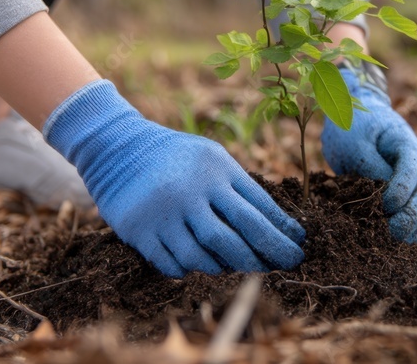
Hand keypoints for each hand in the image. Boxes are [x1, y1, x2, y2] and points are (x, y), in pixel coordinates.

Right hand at [44, 80, 304, 277]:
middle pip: (234, 239)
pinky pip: (172, 264)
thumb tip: (287, 228)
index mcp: (215, 171)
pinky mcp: (139, 230)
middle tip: (278, 269)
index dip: (281, 235)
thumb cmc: (178, 157)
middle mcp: (191, 191)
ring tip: (236, 267)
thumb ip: (244, 190)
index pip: (257, 211)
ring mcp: (163, 213)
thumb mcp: (214, 160)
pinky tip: (198, 266)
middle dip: (262, 258)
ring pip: (203, 257)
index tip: (298, 251)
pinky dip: (189, 270)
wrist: (118, 147)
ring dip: (225, 267)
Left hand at [321, 65, 416, 241]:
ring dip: (410, 230)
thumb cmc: (356, 130)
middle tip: (383, 233)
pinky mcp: (415, 196)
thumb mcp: (355, 144)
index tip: (376, 205)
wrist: (362, 122)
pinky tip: (395, 241)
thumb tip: (383, 201)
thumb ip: (370, 169)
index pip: (409, 175)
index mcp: (410, 148)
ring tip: (388, 239)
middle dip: (404, 220)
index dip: (395, 194)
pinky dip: (411, 233)